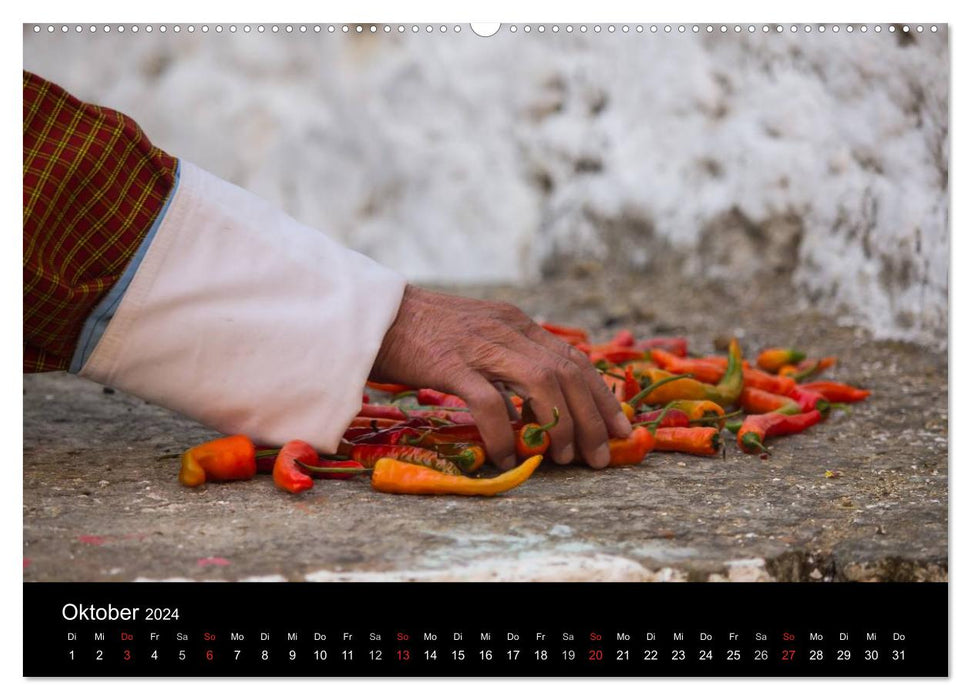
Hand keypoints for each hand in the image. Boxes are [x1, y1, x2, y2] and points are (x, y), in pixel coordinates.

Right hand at [370, 285, 631, 469]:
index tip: (620, 427)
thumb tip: (531, 403)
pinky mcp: (449, 364)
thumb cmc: (422, 333)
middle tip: (601, 455)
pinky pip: (488, 402)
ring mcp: (479, 345)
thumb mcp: (477, 336)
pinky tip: (508, 456)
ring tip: (565, 459)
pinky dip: (503, 432)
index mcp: (516, 323)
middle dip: (592, 417)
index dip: (602, 395)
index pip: (573, 359)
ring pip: (541, 383)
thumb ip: (506, 360)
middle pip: (567, 372)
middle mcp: (506, 330)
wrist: (372, 314)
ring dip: (561, 425)